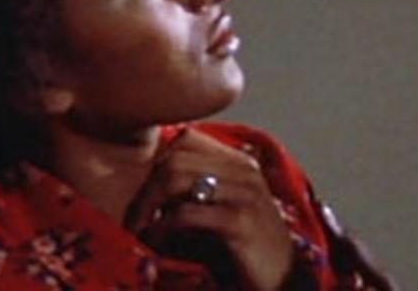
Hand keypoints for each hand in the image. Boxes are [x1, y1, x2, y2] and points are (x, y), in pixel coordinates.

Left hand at [125, 128, 295, 290]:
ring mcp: (243, 193)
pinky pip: (184, 213)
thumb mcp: (220, 213)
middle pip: (173, 159)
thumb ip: (194, 194)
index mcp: (239, 163)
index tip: (148, 198)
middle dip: (145, 191)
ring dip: (146, 207)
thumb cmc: (244, 252)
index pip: (186, 140)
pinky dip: (161, 228)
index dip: (158, 167)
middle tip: (134, 220)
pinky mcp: (239, 221)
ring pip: (174, 178)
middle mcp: (243, 170)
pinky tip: (157, 243)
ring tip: (141, 231)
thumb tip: (147, 194)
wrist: (284, 283)